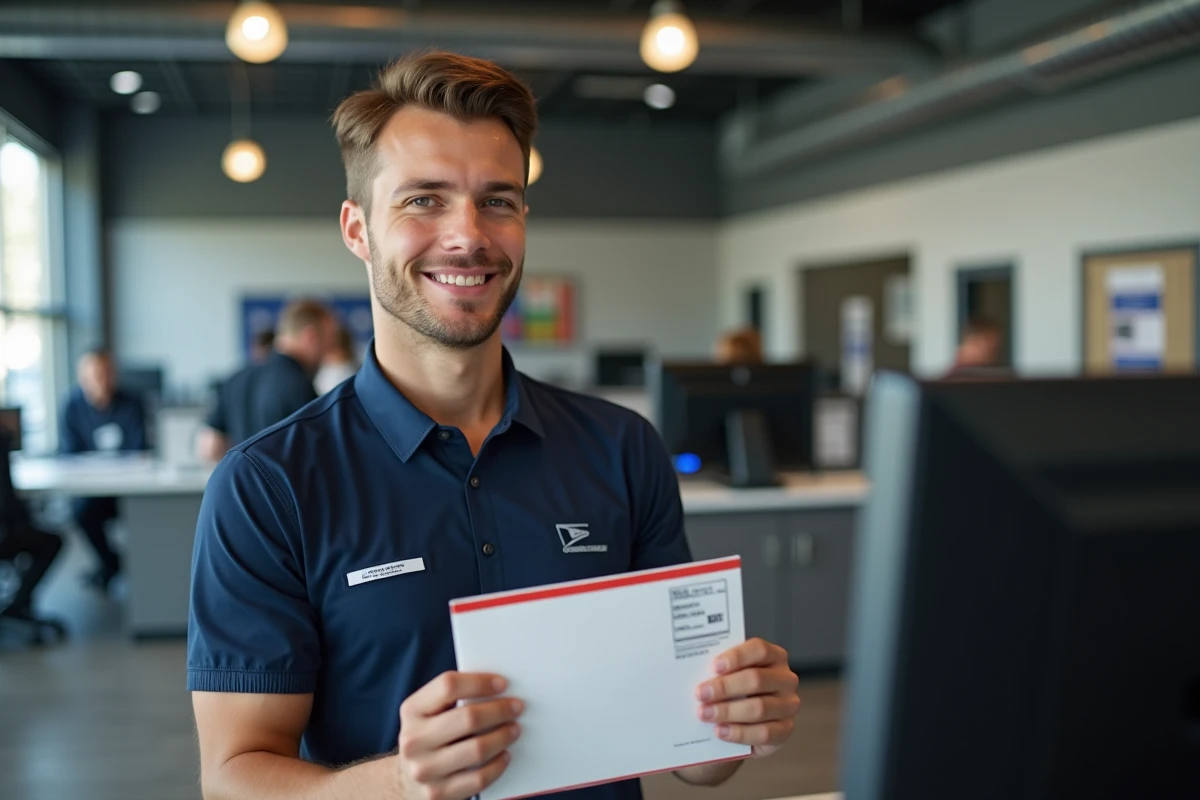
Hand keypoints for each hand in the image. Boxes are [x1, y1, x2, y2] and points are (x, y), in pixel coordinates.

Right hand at [396, 671, 523, 799]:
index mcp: (412, 710)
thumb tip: (497, 688)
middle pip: (468, 718)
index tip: (502, 683)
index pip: (448, 686)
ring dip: (503, 736)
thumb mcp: (428, 712)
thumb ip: (453, 697)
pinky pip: (479, 778)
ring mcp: (424, 769)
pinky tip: (505, 755)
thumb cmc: (428, 736)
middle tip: (517, 707)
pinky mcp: (438, 793)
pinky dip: (498, 765)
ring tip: (514, 729)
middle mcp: (413, 740)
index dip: (479, 682)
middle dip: (499, 710)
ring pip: (477, 749)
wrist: (405, 780)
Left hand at [695, 638, 799, 757]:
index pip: (759, 649)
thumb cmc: (733, 690)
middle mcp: (785, 679)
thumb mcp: (728, 674)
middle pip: (757, 679)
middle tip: (700, 694)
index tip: (713, 666)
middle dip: (725, 687)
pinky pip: (764, 733)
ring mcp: (788, 705)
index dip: (736, 656)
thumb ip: (718, 669)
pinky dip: (739, 733)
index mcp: (773, 656)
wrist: (742, 721)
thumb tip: (689, 665)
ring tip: (705, 714)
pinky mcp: (785, 730)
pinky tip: (720, 731)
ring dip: (728, 711)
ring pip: (759, 708)